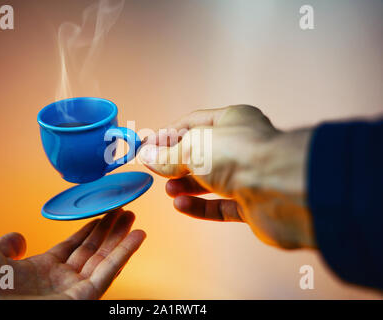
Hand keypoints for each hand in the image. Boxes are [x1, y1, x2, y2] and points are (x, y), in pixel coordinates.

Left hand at [0, 210, 145, 298]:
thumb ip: (6, 245)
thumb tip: (18, 237)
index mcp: (40, 270)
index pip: (72, 247)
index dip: (89, 229)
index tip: (102, 214)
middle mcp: (59, 280)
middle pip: (92, 250)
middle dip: (109, 230)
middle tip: (124, 211)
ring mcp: (72, 290)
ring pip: (104, 259)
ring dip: (121, 238)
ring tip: (134, 218)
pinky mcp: (83, 300)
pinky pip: (108, 273)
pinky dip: (125, 253)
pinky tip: (138, 236)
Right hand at [139, 105, 314, 248]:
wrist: (282, 189)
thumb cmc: (240, 155)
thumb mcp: (192, 148)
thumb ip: (167, 156)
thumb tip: (146, 156)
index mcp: (232, 120)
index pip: (192, 124)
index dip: (167, 136)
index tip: (147, 148)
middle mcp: (242, 146)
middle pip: (202, 153)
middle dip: (176, 162)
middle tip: (156, 171)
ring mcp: (249, 176)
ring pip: (211, 180)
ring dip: (186, 185)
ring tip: (169, 189)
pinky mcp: (252, 204)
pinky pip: (221, 205)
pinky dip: (200, 206)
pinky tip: (181, 204)